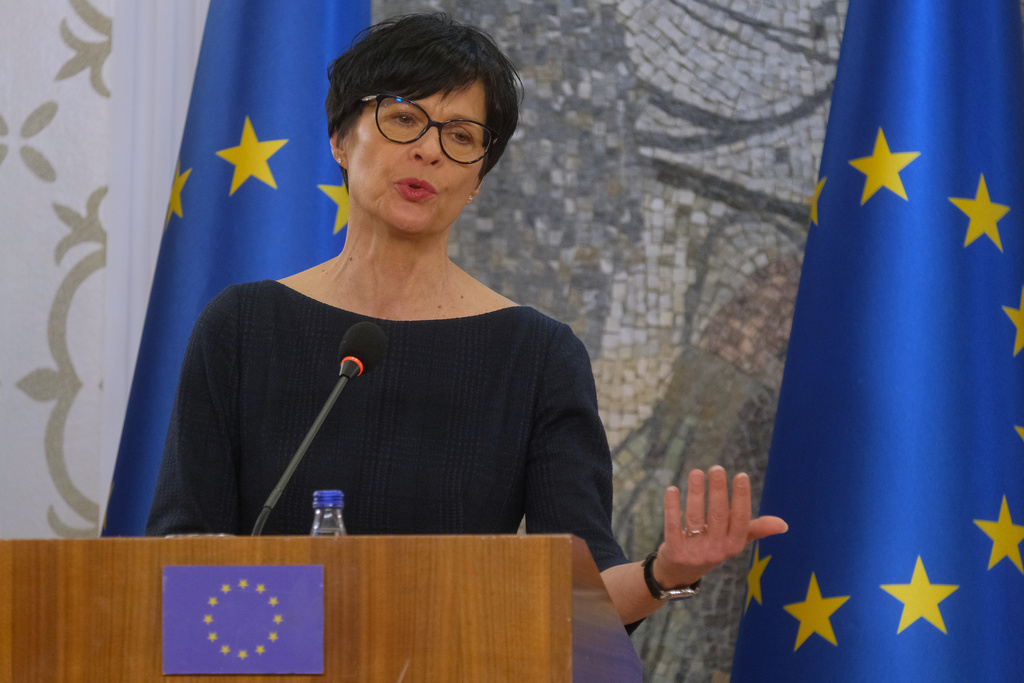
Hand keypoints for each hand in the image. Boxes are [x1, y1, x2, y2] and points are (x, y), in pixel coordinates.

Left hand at [652, 465, 787, 588]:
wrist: (681, 572)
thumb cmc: (713, 547)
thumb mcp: (734, 541)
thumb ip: (755, 529)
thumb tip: (783, 525)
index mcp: (733, 544)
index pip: (740, 519)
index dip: (741, 498)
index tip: (741, 476)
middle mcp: (716, 549)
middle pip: (717, 516)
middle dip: (718, 491)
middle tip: (717, 469)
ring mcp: (694, 551)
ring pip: (695, 517)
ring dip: (696, 493)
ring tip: (696, 473)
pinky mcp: (674, 551)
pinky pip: (672, 526)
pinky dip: (671, 507)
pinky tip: (672, 489)